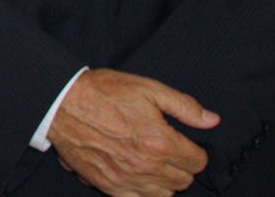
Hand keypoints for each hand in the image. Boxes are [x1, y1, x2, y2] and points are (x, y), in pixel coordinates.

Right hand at [47, 68, 219, 195]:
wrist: (62, 102)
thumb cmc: (103, 93)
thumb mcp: (148, 88)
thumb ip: (184, 107)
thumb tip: (212, 120)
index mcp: (160, 141)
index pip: (197, 161)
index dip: (195, 150)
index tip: (186, 143)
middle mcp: (146, 166)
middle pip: (183, 180)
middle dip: (181, 166)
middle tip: (168, 149)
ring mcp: (127, 178)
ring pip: (164, 194)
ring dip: (165, 181)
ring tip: (154, 163)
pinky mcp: (108, 185)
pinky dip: (143, 191)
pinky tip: (138, 175)